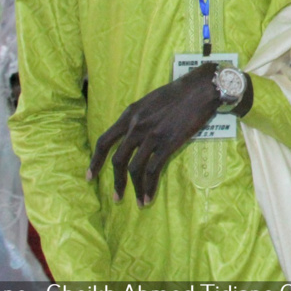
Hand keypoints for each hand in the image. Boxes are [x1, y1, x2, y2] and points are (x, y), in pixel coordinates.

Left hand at [86, 63, 249, 204]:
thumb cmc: (179, 93)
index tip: (90, 176)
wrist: (201, 88)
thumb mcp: (149, 101)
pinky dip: (150, 187)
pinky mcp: (168, 143)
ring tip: (137, 202)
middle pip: (117, 160)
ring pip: (134, 168)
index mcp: (129, 115)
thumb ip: (138, 117)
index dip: (95, 161)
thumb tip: (132, 133)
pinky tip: (150, 197)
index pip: (104, 141)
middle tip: (116, 197)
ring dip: (134, 189)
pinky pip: (153, 170)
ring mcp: (151, 135)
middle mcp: (136, 126)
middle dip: (115, 182)